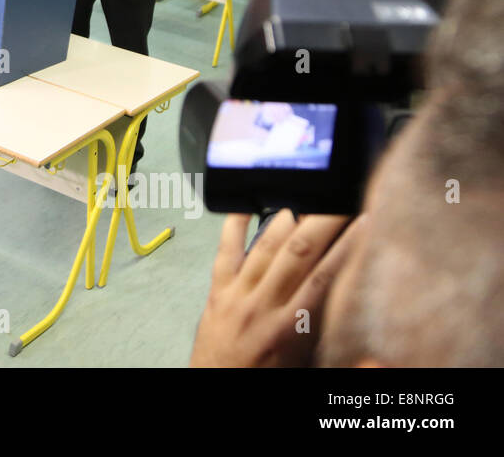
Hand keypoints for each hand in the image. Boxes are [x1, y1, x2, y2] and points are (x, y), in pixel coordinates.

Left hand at [190, 210, 366, 366]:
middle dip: (321, 221)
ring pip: (264, 247)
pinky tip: (244, 204)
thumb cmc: (267, 382)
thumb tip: (375, 344)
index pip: (325, 277)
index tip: (366, 222)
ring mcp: (236, 295)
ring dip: (287, 219)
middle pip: (297, 253)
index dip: (347, 247)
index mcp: (291, 328)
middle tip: (340, 198)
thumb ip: (339, 353)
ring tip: (307, 194)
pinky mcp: (216, 293)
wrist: (217, 395)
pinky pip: (224, 252)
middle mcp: (263, 305)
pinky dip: (233, 226)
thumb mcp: (309, 369)